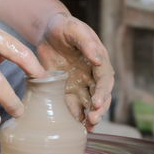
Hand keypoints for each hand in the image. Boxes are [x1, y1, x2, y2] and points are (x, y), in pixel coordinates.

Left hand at [37, 13, 113, 130]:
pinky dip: (76, 117)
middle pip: (101, 96)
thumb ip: (86, 42)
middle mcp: (93, 75)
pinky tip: (76, 127)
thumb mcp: (74, 29)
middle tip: (93, 119)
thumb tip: (98, 59)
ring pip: (89, 104)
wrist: (48, 31)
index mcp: (99, 60)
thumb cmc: (64, 27)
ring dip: (90, 116)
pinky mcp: (67, 90)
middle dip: (99, 109)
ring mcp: (81, 84)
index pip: (105, 79)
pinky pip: (73, 106)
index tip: (97, 103)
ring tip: (88, 127)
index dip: (103, 92)